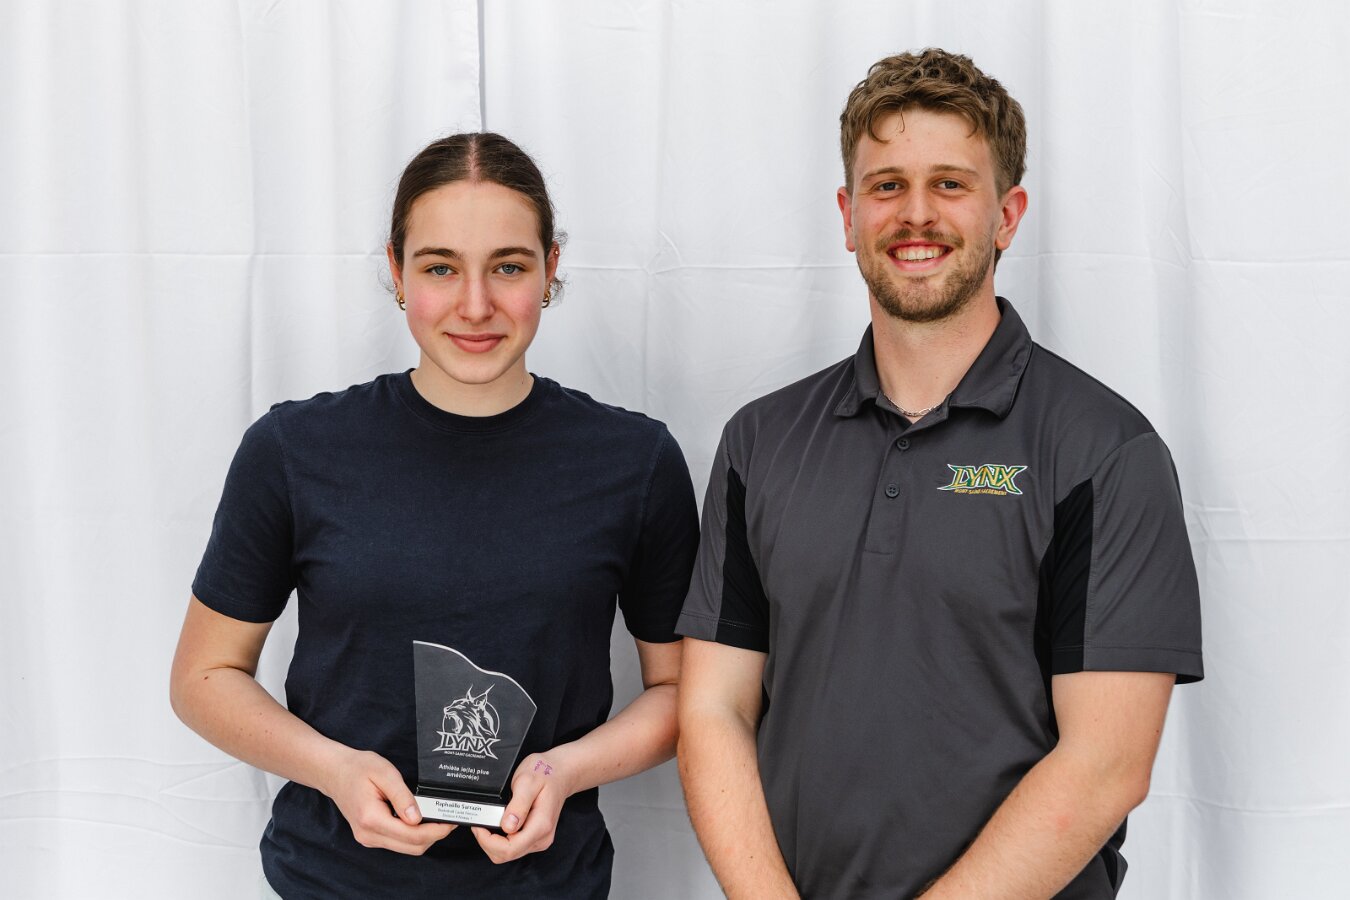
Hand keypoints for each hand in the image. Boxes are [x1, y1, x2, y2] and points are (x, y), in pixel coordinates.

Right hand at [324, 747, 454, 854]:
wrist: (335, 772)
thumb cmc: (358, 768)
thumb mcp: (384, 773)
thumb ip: (402, 796)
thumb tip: (417, 818)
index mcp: (371, 819)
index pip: (412, 835)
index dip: (436, 830)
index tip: (451, 821)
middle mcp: (368, 834)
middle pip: (412, 847)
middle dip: (434, 836)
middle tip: (449, 819)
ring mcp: (368, 838)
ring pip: (406, 848)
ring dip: (425, 837)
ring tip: (438, 818)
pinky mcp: (370, 836)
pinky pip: (398, 842)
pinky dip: (413, 836)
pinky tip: (421, 821)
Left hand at [471, 751, 575, 863]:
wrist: (561, 772)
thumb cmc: (545, 773)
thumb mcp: (528, 781)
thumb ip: (518, 805)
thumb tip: (507, 826)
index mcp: (541, 826)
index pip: (509, 849)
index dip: (488, 841)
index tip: (479, 825)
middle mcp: (541, 838)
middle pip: (506, 855)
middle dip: (487, 842)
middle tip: (480, 822)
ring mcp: (539, 839)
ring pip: (508, 853)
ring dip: (493, 842)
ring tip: (487, 821)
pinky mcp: (535, 838)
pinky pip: (513, 847)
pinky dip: (500, 839)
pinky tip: (498, 823)